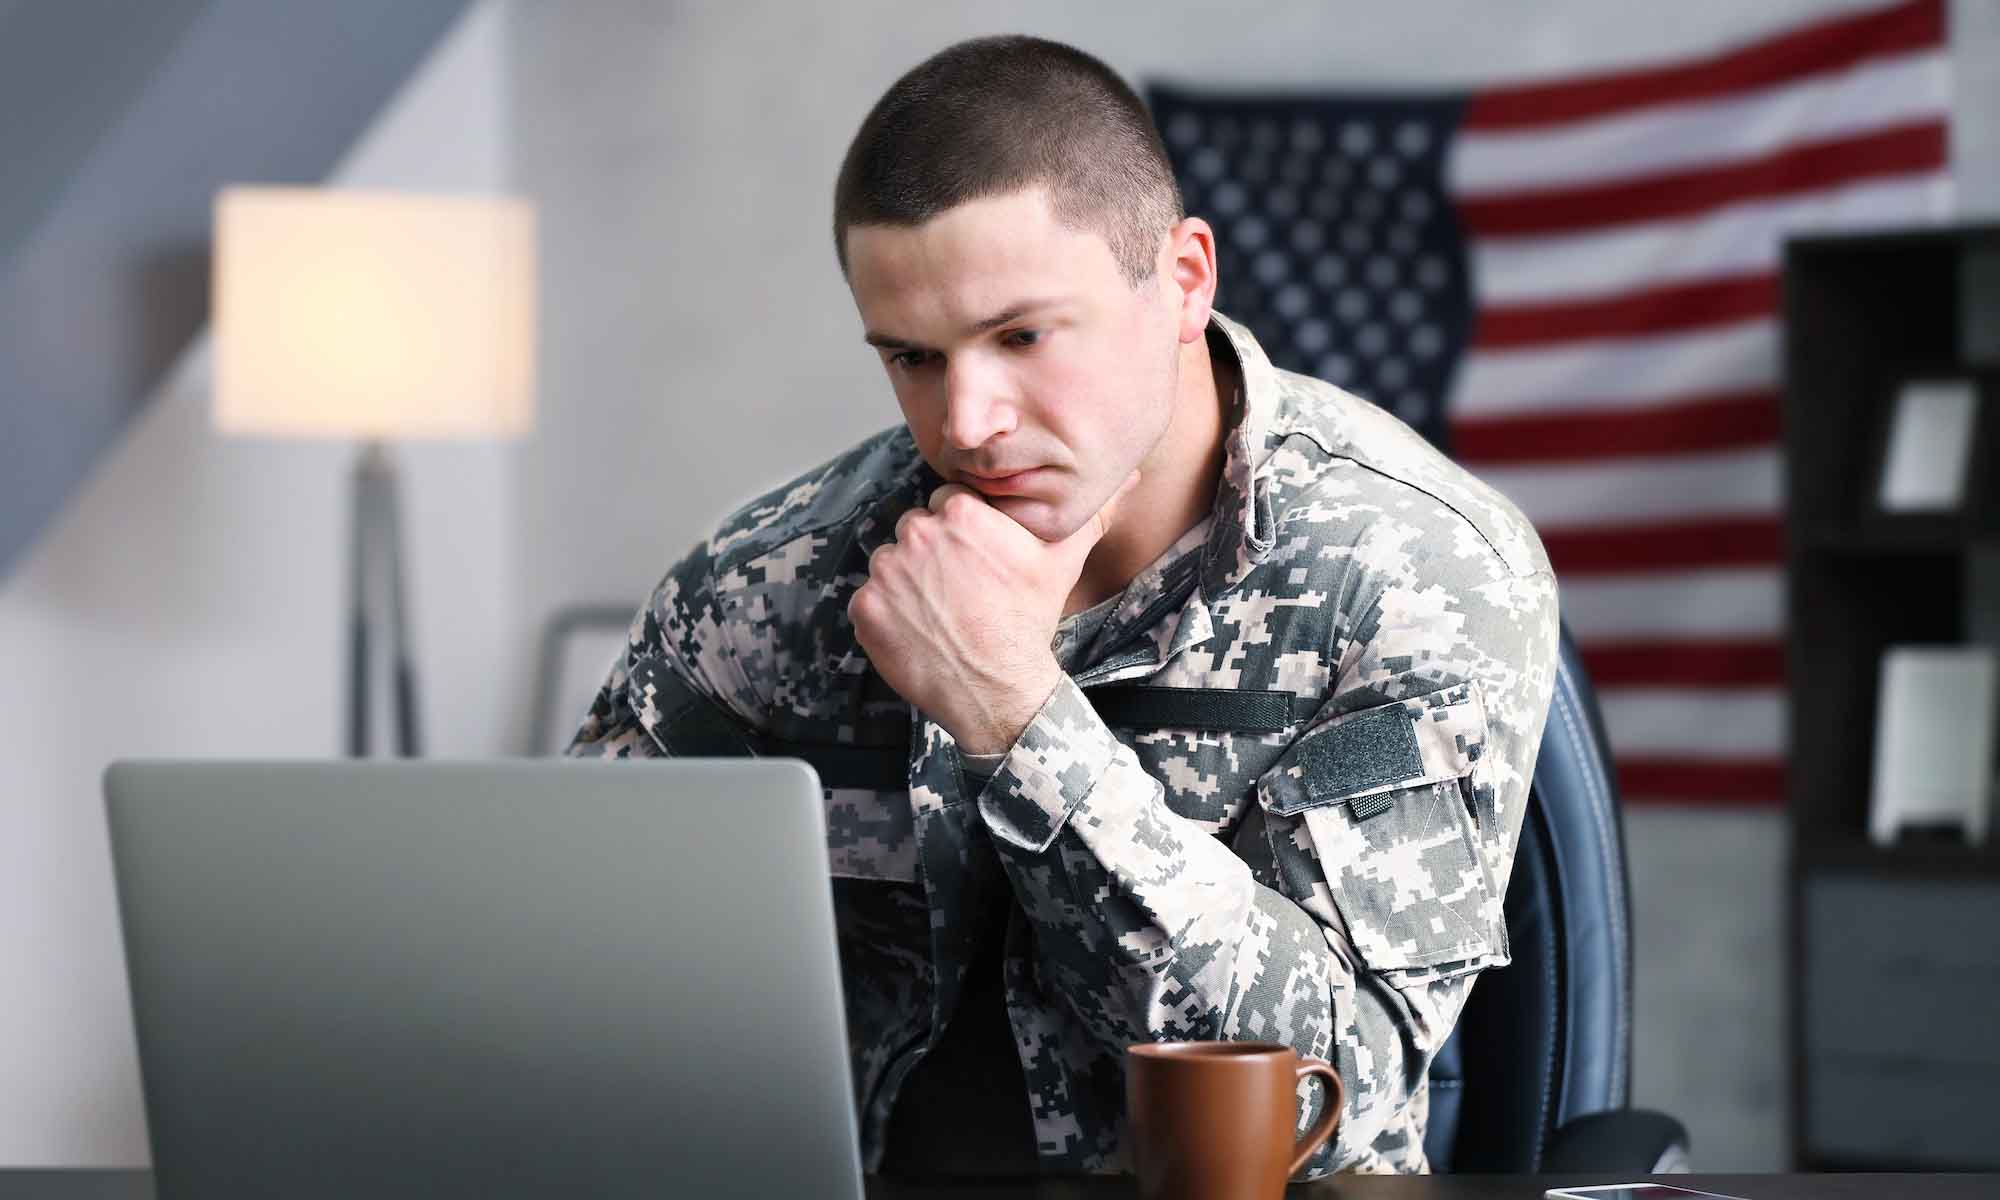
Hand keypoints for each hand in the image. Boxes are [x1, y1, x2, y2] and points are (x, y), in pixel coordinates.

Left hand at [849, 471, 1139, 754]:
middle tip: (959, 591)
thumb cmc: (1028, 623)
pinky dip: (888, 614)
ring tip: (940, 612)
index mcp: (961, 512)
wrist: (998, 689)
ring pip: (892, 563)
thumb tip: (1129, 476)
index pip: (947, 503)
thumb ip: (1086, 512)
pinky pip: (870, 598)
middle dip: (932, 556)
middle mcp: (918, 534)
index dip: (963, 534)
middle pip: (916, 530)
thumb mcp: (1062, 562)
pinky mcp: (865, 607)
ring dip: (909, 583)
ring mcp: (887, 572)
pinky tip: (919, 630)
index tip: (976, 564)